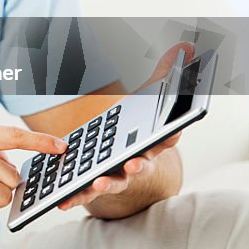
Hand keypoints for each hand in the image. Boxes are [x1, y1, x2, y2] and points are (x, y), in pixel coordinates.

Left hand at [58, 41, 191, 210]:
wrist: (126, 165)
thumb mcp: (148, 101)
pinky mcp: (96, 186)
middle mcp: (137, 162)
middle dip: (138, 164)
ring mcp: (117, 176)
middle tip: (133, 161)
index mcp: (151, 142)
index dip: (171, 134)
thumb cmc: (137, 130)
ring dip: (107, 184)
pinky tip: (63, 201)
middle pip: (142, 164)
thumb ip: (163, 75)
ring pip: (114, 182)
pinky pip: (85, 194)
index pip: (166, 139)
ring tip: (97, 182)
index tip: (174, 130)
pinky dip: (76, 198)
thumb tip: (185, 46)